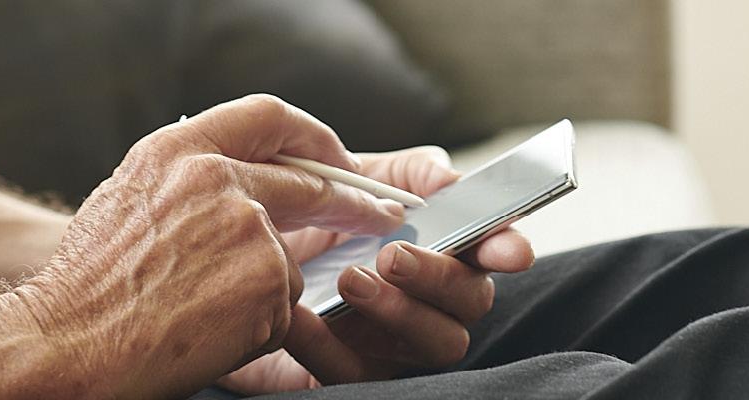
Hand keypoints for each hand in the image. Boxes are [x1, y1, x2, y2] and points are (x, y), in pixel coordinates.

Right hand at [9, 95, 406, 397]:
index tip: (337, 158)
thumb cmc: (87, 286)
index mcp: (177, 151)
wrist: (68, 343)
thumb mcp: (127, 201)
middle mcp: (216, 177)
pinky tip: (208, 335)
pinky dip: (255, 327)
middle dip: (351, 203)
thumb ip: (187, 181)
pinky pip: (280, 307)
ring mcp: (247, 227)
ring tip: (199, 315)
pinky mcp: (267, 280)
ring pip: (286, 260)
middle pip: (308, 183)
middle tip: (379, 216)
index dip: (313, 137)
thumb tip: (243, 186)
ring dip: (258, 293)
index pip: (267, 117)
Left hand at [218, 147, 536, 393]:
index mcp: (445, 247)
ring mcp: (399, 342)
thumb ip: (409, 171)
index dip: (507, 248)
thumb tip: (449, 178)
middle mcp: (435, 299)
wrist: (240, 253)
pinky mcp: (355, 371)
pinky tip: (299, 315)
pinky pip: (355, 371)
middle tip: (392, 254)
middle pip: (472, 302)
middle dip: (439, 277)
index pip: (494, 251)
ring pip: (435, 343)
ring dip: (397, 311)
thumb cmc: (316, 215)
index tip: (507, 249)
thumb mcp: (358, 177)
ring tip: (350, 280)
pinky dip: (327, 343)